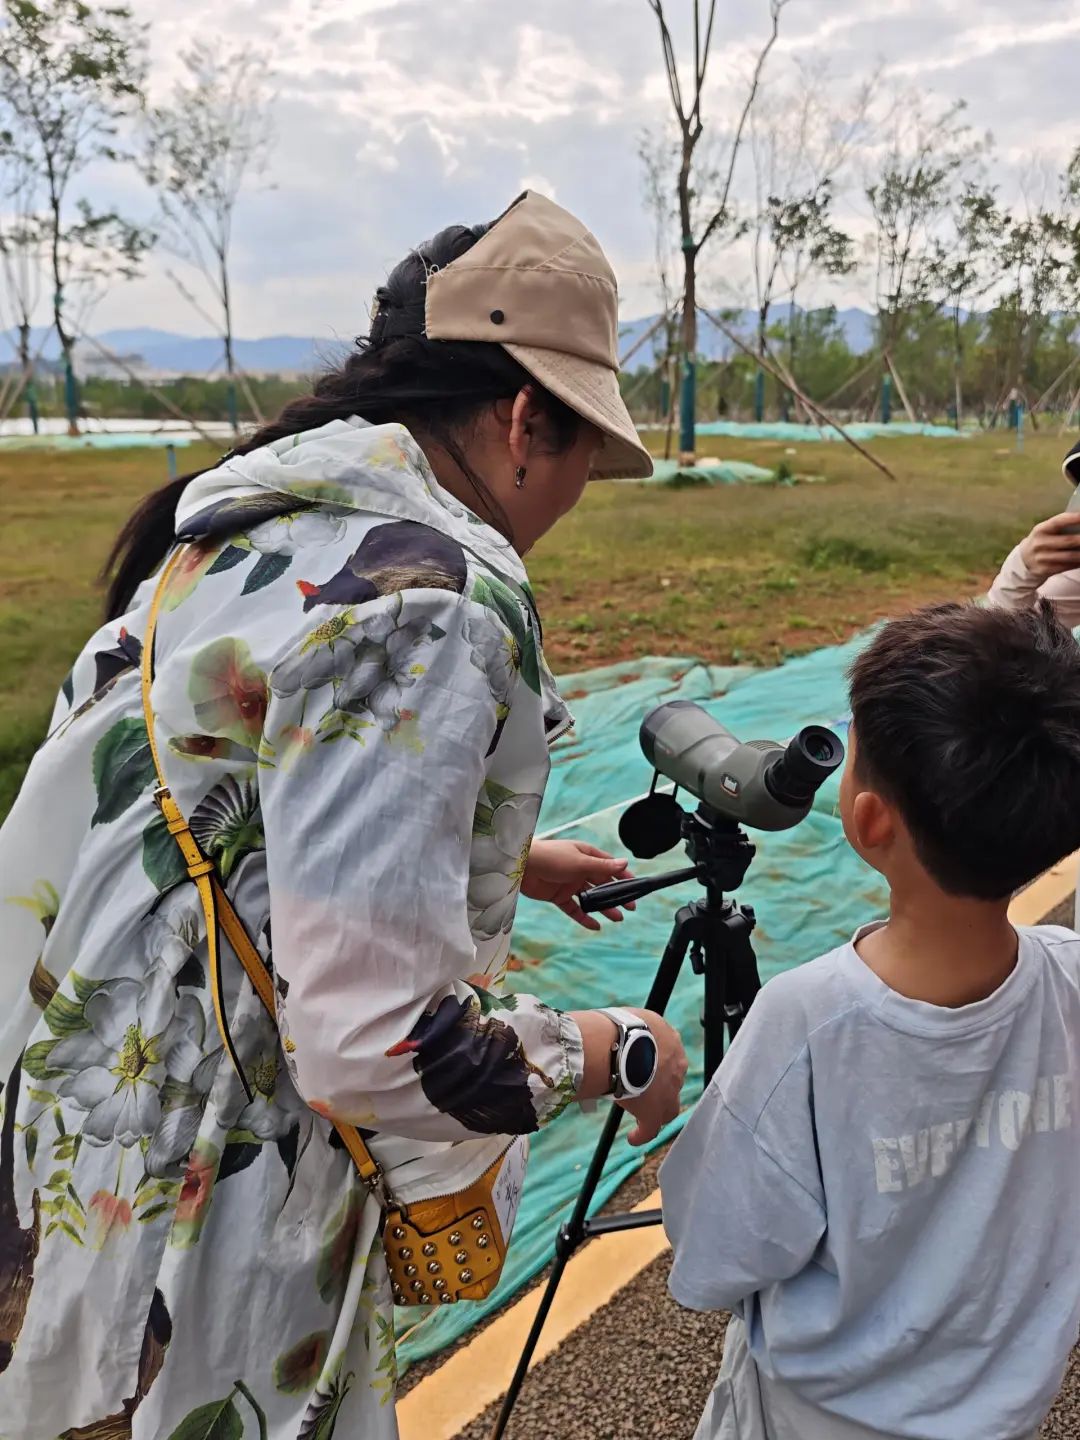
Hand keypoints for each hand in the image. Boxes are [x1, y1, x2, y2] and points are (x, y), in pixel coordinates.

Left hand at [521, 839, 635, 930]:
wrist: (520, 866)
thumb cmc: (550, 857)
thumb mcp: (580, 862)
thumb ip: (602, 867)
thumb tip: (624, 863)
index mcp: (586, 855)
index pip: (609, 865)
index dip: (623, 875)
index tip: (636, 886)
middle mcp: (579, 868)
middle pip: (602, 884)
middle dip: (616, 895)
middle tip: (630, 906)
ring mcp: (569, 883)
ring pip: (591, 897)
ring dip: (603, 907)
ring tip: (617, 918)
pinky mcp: (558, 896)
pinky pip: (574, 908)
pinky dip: (584, 917)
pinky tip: (595, 925)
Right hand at [616, 1009, 688, 1145]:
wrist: (619, 1045)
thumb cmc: (621, 1026)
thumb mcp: (633, 1018)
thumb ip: (635, 1029)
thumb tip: (618, 1032)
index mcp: (671, 1043)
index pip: (669, 1056)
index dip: (657, 1063)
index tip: (644, 1066)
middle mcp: (676, 1067)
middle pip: (671, 1082)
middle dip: (660, 1086)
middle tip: (642, 1088)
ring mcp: (667, 1092)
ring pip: (667, 1108)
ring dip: (656, 1110)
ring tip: (640, 1114)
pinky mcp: (653, 1113)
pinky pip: (649, 1129)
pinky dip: (642, 1134)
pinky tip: (632, 1138)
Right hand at [1019, 513, 1079, 580]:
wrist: (1024, 560)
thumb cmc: (1043, 540)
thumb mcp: (1046, 531)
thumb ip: (1062, 527)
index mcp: (1041, 529)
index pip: (1058, 521)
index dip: (1074, 518)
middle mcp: (1039, 543)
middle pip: (1068, 541)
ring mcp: (1041, 558)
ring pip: (1070, 556)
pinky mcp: (1045, 570)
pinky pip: (1067, 566)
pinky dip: (1078, 563)